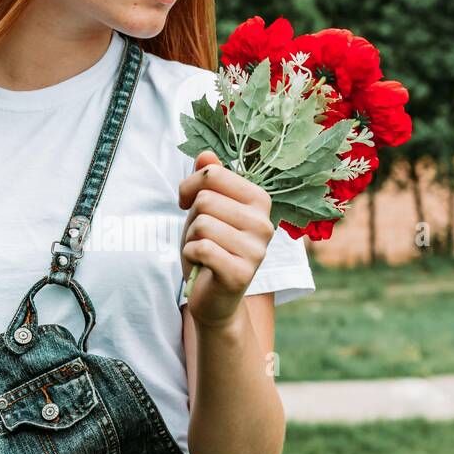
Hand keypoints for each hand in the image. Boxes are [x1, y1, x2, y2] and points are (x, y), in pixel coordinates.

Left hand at [178, 149, 274, 327]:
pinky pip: (200, 248)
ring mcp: (256, 250)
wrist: (214, 299)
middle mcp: (264, 224)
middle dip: (191, 219)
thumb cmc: (210, 248)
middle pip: (205, 199)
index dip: (189, 187)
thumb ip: (208, 181)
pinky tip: (201, 265)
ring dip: (190, 239)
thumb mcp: (205, 210)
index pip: (213, 174)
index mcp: (260, 201)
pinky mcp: (241, 273)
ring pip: (201, 224)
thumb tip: (205, 154)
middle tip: (201, 238)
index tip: (188, 204)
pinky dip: (190, 255)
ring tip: (203, 252)